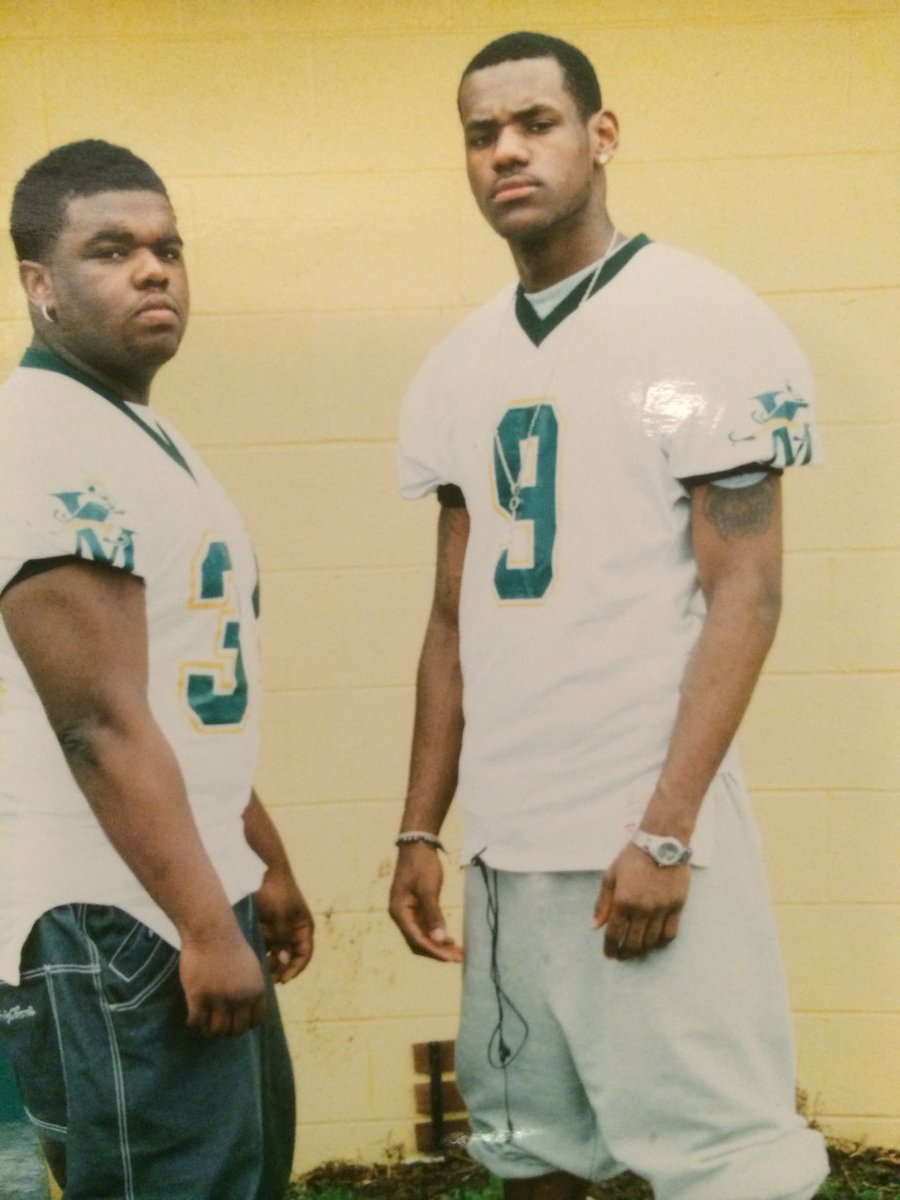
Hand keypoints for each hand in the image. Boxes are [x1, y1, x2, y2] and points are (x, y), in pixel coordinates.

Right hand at [180, 926, 265, 1035]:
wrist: (211, 929)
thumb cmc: (229, 945)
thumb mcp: (251, 967)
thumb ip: (251, 988)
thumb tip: (247, 1010)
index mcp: (256, 990)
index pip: (254, 1021)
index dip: (243, 1025)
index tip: (233, 1022)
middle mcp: (240, 997)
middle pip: (235, 1030)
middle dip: (226, 1031)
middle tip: (216, 1025)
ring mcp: (219, 997)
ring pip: (215, 1030)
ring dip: (209, 1030)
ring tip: (204, 1024)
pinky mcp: (198, 995)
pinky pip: (196, 1021)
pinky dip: (194, 1023)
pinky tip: (192, 1018)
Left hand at [254, 865, 314, 982]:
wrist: (263, 872)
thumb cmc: (277, 893)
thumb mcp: (281, 917)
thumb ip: (283, 939)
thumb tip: (284, 961)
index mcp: (303, 928)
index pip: (304, 955)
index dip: (295, 969)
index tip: (283, 980)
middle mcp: (292, 930)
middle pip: (289, 956)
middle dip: (279, 968)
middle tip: (266, 979)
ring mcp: (278, 928)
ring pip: (275, 952)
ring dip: (268, 961)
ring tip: (257, 971)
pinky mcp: (265, 925)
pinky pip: (263, 944)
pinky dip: (259, 951)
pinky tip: (250, 958)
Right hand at [388, 843, 462, 962]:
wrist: (418, 844)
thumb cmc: (421, 864)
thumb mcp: (428, 889)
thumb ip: (433, 914)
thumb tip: (439, 939)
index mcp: (399, 912)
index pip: (416, 939)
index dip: (434, 950)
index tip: (451, 958)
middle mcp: (401, 916)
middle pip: (418, 942)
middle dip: (438, 952)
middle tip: (459, 958)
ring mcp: (408, 912)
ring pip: (423, 936)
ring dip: (439, 945)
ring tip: (458, 952)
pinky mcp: (416, 908)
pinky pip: (426, 927)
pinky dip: (437, 935)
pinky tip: (450, 940)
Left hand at [593, 843, 690, 960]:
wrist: (662, 843)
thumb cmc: (632, 858)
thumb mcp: (611, 876)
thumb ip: (602, 904)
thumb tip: (595, 927)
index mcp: (623, 901)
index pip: (615, 934)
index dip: (610, 948)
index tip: (610, 955)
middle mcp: (642, 909)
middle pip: (634, 943)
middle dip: (626, 953)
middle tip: (622, 956)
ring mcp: (661, 909)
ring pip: (652, 941)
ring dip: (643, 950)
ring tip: (637, 950)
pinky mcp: (677, 907)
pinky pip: (670, 933)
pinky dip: (662, 943)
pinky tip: (656, 943)